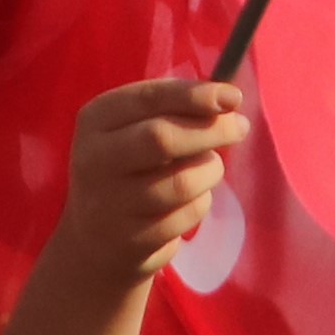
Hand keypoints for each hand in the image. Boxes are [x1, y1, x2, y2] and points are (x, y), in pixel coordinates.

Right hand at [51, 79, 250, 288]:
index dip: (195, 95)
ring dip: (209, 170)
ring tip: (208, 168)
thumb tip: (229, 102)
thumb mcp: (136, 128)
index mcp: (96, 120)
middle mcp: (95, 160)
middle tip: (239, 128)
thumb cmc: (129, 167)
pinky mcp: (134, 240)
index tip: (234, 96)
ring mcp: (112, 204)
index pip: (149, 99)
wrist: (96, 239)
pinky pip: (188, 214)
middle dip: (211, 130)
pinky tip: (191, 199)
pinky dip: (202, 201)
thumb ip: (176, 109)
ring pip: (183, 181)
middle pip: (162, 139)